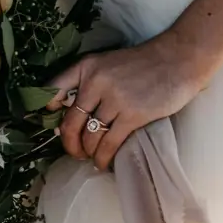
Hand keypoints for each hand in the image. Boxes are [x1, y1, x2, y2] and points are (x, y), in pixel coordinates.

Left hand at [46, 34, 211, 170]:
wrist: (178, 60)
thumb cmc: (143, 64)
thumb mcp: (108, 64)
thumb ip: (88, 83)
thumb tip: (65, 114)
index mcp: (86, 67)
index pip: (52, 90)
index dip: (44, 112)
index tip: (47, 125)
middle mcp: (94, 81)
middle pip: (69, 123)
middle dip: (69, 144)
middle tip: (74, 152)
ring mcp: (113, 98)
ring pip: (89, 137)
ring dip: (87, 152)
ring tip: (92, 157)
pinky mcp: (132, 115)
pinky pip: (108, 143)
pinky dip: (103, 158)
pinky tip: (104, 163)